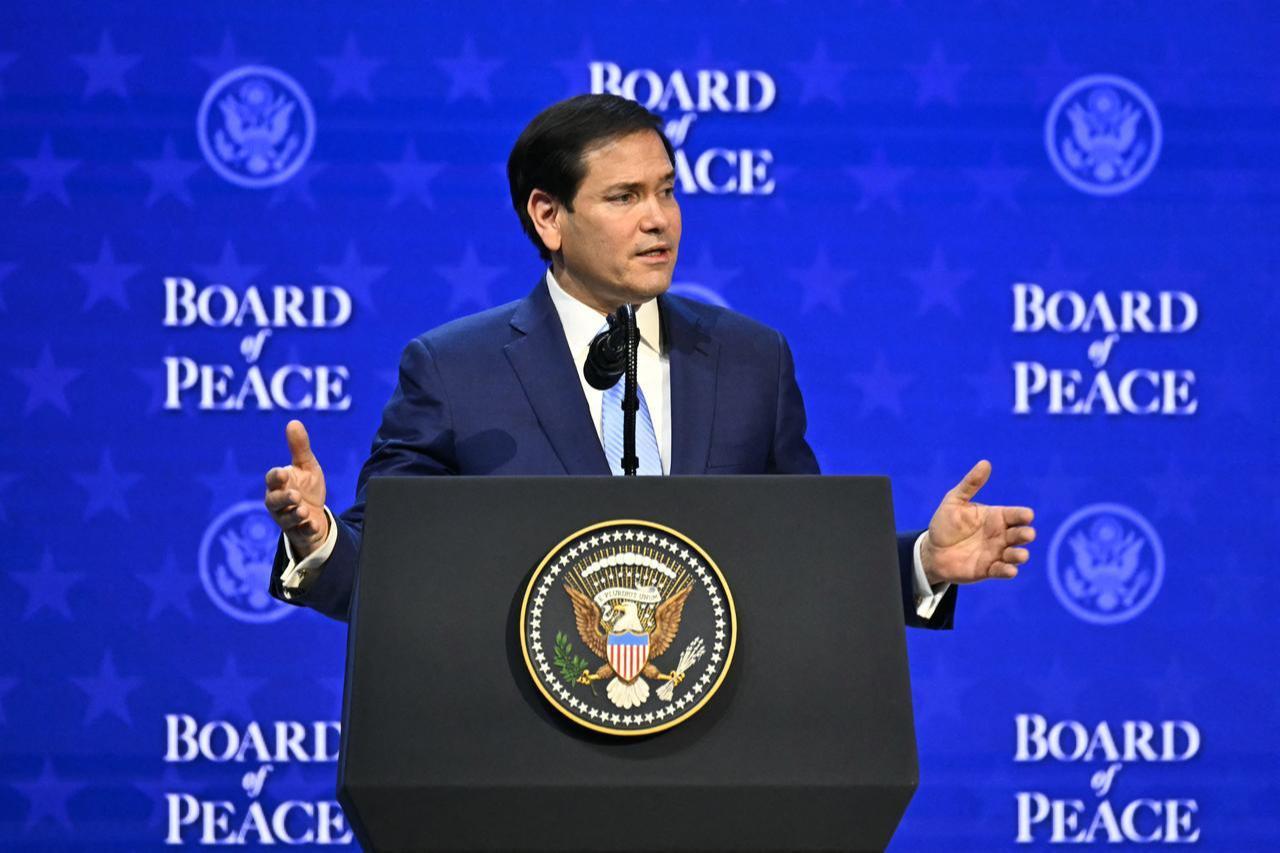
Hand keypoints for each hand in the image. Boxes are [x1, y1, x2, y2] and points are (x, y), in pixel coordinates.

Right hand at [263, 420, 328, 559]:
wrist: (315, 515)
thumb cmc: (307, 488)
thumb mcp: (306, 466)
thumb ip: (299, 448)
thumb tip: (293, 422)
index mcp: (279, 484)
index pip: (272, 479)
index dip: (275, 477)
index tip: (283, 473)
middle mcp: (278, 502)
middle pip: (274, 501)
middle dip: (283, 498)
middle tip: (295, 495)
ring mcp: (287, 519)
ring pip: (285, 519)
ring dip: (294, 515)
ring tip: (303, 511)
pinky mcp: (298, 533)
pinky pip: (301, 533)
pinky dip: (307, 529)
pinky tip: (313, 525)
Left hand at [919, 459, 1034, 585]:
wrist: (931, 550)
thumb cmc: (945, 524)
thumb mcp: (954, 501)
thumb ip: (970, 484)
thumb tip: (985, 463)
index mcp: (996, 517)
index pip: (1016, 515)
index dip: (1023, 515)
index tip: (1027, 515)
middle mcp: (1000, 535)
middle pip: (1020, 534)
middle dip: (1025, 534)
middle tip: (1026, 534)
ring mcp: (996, 553)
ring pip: (1016, 554)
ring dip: (1020, 555)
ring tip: (1019, 555)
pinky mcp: (988, 569)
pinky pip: (1003, 571)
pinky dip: (1008, 571)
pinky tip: (1009, 570)